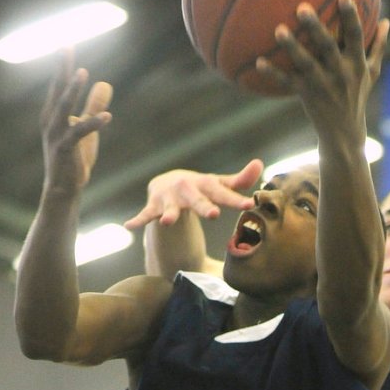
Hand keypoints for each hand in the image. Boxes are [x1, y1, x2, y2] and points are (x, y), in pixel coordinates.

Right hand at [40, 49, 111, 193]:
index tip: (67, 45)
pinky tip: (107, 116)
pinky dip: (93, 123)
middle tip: (66, 46)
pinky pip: (79, 133)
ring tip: (82, 73)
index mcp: (54, 114)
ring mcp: (56, 135)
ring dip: (73, 90)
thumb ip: (93, 105)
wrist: (64, 189)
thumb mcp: (88, 128)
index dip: (64, 66)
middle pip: (58, 90)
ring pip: (64, 107)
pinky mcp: (64, 149)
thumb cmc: (74, 159)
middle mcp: (51, 121)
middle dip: (62, 68)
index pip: (59, 86)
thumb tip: (105, 83)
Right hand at [125, 160, 263, 229]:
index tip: (249, 204)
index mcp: (206, 185)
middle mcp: (188, 189)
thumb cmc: (200, 187)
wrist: (169, 182)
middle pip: (197, 200)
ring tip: (166, 221)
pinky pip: (145, 214)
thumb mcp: (218, 184)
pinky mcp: (154, 206)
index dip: (235, 199)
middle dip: (204, 207)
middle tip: (213, 214)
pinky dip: (138, 219)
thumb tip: (261, 164)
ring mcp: (169, 198)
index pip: (223, 193)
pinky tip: (129, 225)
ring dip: (168, 214)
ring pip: (170, 208)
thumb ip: (239, 180)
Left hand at [256, 0, 388, 146]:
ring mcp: (322, 85)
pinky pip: (287, 83)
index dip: (350, 17)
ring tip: (279, 30)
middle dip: (316, 28)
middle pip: (328, 47)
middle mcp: (340, 73)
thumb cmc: (357, 96)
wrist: (345, 133)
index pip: (356, 37)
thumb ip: (378, 47)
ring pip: (306, 64)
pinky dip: (273, 74)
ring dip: (292, 48)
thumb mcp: (371, 73)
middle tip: (302, 7)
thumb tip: (387, 21)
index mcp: (356, 64)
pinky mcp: (307, 96)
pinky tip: (258, 62)